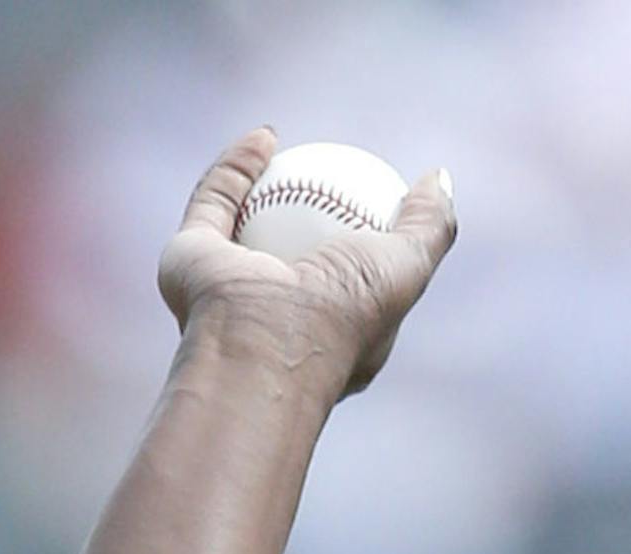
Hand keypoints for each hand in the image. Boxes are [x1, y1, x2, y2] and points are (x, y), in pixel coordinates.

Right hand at [157, 125, 456, 397]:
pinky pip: (215, 202)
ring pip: (249, 225)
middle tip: (334, 169)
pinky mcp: (193, 258)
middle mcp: (284, 315)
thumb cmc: (345, 310)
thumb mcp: (407, 268)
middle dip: (314, 215)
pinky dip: (238, 168)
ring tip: (296, 147)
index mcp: (338, 333)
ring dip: (271, 184)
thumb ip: (429, 227)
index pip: (360, 284)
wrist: (265, 339)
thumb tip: (437, 178)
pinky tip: (267, 137)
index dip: (372, 239)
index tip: (380, 195)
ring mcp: (236, 289)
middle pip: (300, 254)